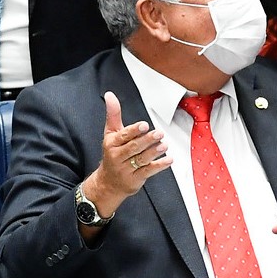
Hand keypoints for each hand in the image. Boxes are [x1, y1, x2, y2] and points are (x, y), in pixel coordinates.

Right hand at [84, 91, 171, 217]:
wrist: (108, 182)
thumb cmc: (112, 154)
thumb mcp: (110, 133)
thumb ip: (113, 114)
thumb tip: (109, 95)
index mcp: (111, 143)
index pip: (123, 136)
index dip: (134, 131)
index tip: (144, 125)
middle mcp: (117, 156)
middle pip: (134, 147)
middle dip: (147, 140)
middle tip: (159, 133)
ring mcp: (126, 168)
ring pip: (142, 159)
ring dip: (154, 152)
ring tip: (164, 145)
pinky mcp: (135, 179)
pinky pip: (148, 171)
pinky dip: (159, 165)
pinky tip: (168, 159)